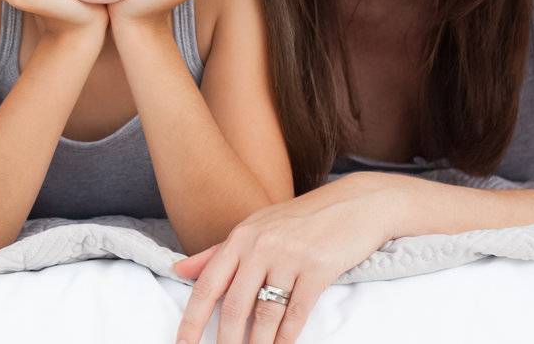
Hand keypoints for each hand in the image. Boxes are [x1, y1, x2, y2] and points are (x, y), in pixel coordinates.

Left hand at [172, 174, 399, 343]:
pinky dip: (287, 336)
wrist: (354, 203)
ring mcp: (289, 256)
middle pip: (234, 305)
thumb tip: (179, 270)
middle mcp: (259, 246)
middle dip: (226, 342)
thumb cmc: (299, 220)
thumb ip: (217, 252)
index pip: (207, 284)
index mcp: (239, 238)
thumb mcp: (255, 229)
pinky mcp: (318, 268)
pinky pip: (297, 311)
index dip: (192, 319)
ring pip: (265, 313)